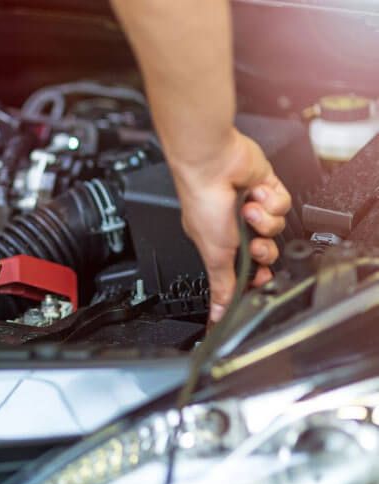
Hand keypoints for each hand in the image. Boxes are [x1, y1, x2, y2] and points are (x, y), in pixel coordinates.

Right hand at [172, 130, 291, 323]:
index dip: (255, 274)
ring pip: (276, 227)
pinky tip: (256, 194)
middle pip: (265, 251)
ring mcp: (252, 207)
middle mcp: (235, 226)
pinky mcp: (266, 189)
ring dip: (264, 220)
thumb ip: (221, 285)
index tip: (258, 278)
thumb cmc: (203, 203)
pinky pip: (283, 204)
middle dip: (263, 249)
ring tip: (248, 210)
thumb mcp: (214, 254)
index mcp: (218, 242)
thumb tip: (216, 315)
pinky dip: (271, 201)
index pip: (244, 268)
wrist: (214, 165)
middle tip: (254, 243)